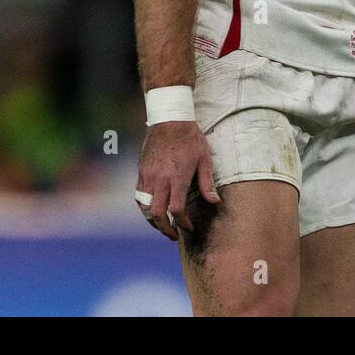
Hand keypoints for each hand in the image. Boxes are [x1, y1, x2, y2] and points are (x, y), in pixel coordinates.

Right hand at [135, 120, 220, 239]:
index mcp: (177, 178)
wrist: (169, 119)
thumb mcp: (204, 159)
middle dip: (165, 229)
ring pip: (145, 207)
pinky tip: (154, 209)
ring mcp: (148, 176)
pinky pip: (139, 196)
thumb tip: (215, 202)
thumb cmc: (190, 138)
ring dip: (152, 221)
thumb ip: (207, 183)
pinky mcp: (141, 171)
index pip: (177, 210)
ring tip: (162, 225)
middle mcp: (160, 180)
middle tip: (173, 235)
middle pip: (157, 214)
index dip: (183, 223)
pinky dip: (145, 207)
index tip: (189, 227)